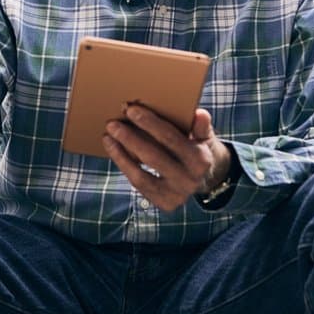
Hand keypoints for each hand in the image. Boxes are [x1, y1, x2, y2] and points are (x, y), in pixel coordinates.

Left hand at [102, 104, 231, 210]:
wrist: (205, 178)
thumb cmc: (197, 148)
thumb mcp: (204, 136)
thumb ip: (201, 126)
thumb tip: (199, 114)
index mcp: (201, 160)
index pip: (171, 139)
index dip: (150, 124)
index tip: (131, 110)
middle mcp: (190, 180)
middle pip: (153, 157)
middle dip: (130, 139)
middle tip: (112, 124)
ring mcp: (176, 195)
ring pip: (142, 176)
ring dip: (121, 155)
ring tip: (108, 137)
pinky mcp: (164, 203)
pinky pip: (139, 184)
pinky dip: (125, 167)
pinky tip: (114, 151)